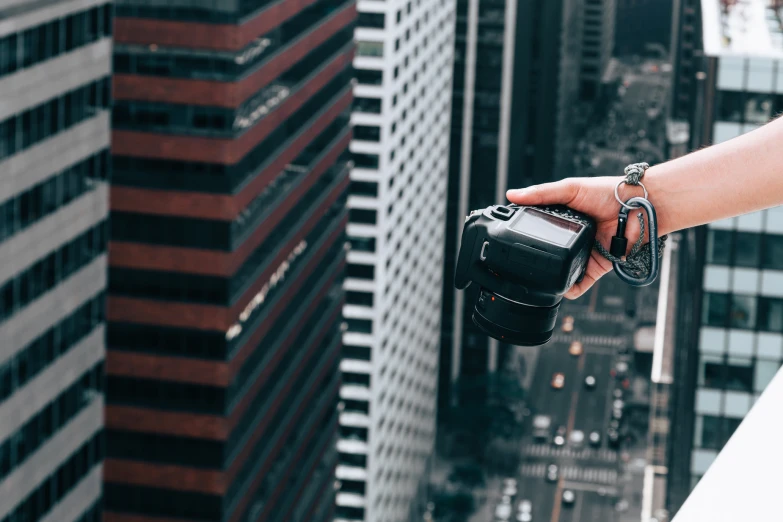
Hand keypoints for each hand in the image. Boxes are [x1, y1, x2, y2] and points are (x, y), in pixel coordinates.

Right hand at [506, 177, 648, 299]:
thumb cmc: (610, 192)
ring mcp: (583, 252)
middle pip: (549, 251)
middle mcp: (572, 237)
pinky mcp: (597, 266)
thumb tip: (512, 195)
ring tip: (539, 277)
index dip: (525, 233)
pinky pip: (580, 283)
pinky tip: (561, 288)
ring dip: (553, 275)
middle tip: (523, 261)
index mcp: (564, 217)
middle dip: (538, 258)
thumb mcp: (570, 188)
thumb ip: (541, 194)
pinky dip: (570, 289)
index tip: (510, 238)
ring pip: (563, 269)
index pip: (539, 227)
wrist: (641, 208)